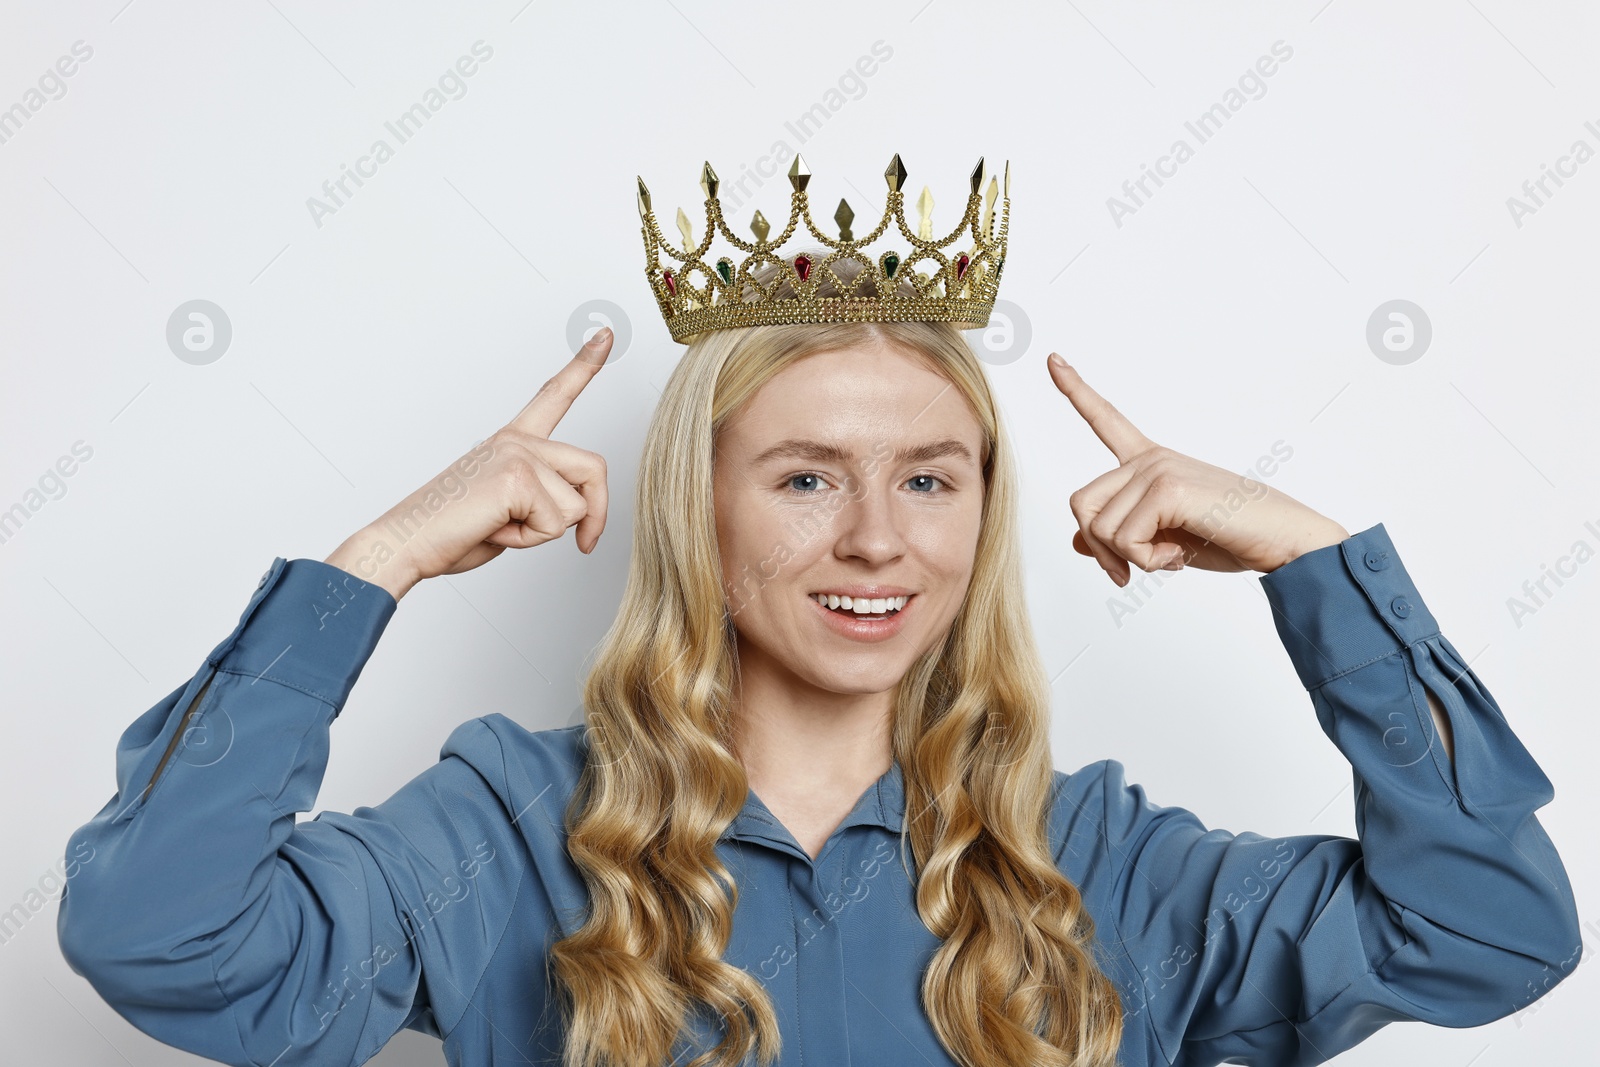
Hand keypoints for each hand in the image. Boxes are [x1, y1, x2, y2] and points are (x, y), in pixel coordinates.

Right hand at [325, 329, 614, 599]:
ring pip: (577, 506)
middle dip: (596, 513)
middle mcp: (517, 440)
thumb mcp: (511, 512)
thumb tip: (581, 512)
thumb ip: (545, 500)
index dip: (584, 365)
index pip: (554, 396)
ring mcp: (517, 453)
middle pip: (594, 469)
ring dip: (543, 533)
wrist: (405, 544)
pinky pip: (556, 524)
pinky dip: (529, 540)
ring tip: (498, 526)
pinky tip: (493, 528)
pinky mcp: (517, 475)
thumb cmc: (453, 533)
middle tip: (583, 543)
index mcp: (513, 441)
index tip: (605, 333)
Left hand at [1046, 354, 1347, 584]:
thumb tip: (1077, 542)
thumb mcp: (1165, 539)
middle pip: (1081, 504)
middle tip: (1129, 572)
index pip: (1106, 420)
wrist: (1286, 542)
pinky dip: (1147, 562)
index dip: (1076, 390)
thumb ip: (1121, 535)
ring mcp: (1157, 469)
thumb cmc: (1232, 537)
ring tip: (1170, 555)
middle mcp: (1150, 459)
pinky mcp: (1166, 489)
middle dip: (1099, 548)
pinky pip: (1124, 541)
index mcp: (1151, 462)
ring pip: (1099, 529)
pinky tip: (1179, 555)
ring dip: (1129, 560)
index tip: (1053, 359)